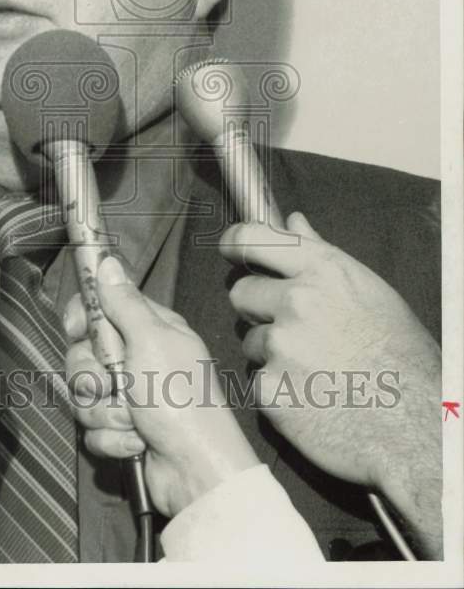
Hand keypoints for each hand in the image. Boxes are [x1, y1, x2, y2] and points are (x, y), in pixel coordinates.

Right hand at [63, 256, 258, 517]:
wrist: (195, 471)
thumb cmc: (179, 398)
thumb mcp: (151, 340)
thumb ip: (124, 303)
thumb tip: (108, 260)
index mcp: (150, 330)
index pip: (101, 308)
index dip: (82, 318)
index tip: (76, 329)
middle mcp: (138, 359)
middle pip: (83, 354)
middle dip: (91, 376)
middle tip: (110, 385)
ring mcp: (130, 397)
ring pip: (85, 395)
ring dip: (104, 412)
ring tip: (132, 421)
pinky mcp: (123, 431)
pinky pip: (93, 429)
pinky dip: (111, 439)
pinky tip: (135, 443)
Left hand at [222, 212, 441, 556]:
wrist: (418, 431)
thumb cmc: (403, 359)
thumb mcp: (370, 293)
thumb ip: (322, 255)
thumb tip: (293, 220)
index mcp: (324, 271)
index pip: (251, 239)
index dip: (236, 245)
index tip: (232, 251)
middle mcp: (297, 301)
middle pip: (241, 292)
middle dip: (259, 309)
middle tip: (295, 330)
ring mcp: (279, 346)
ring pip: (250, 340)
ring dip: (271, 354)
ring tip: (317, 370)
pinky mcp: (268, 390)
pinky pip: (258, 380)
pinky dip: (278, 391)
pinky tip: (313, 399)